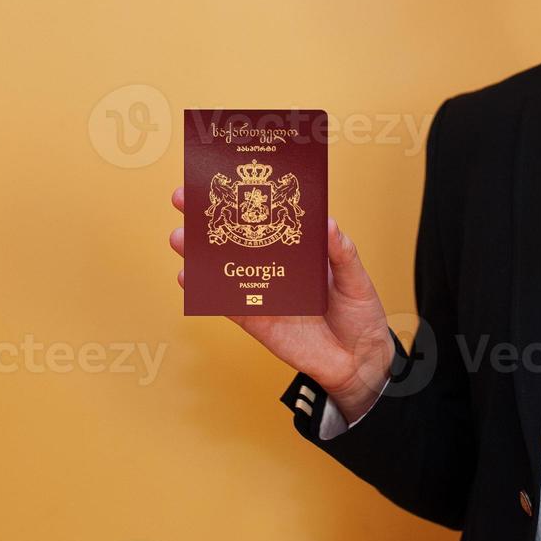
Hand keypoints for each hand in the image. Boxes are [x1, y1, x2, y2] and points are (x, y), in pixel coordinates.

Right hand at [170, 186, 393, 421]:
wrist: (359, 363)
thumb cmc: (360, 315)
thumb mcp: (357, 279)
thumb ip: (343, 253)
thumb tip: (328, 222)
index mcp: (300, 250)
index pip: (268, 217)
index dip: (245, 197)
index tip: (221, 177)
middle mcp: (277, 268)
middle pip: (237, 238)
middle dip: (208, 218)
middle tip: (183, 200)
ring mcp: (264, 293)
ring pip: (225, 268)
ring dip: (199, 254)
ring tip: (180, 238)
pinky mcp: (257, 321)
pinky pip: (227, 304)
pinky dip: (206, 292)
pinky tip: (187, 278)